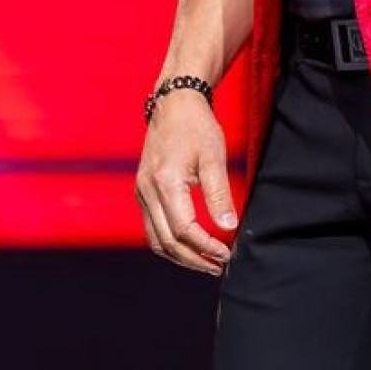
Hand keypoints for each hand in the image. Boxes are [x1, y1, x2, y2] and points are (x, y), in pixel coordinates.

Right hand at [136, 85, 235, 273]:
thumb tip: (229, 226)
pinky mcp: (142, 191)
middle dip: (193, 259)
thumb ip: (219, 193)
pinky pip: (152, 227)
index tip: (226, 253)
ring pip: (155, 239)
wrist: (173, 104)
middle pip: (166, 241)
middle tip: (218, 266)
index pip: (183, 229)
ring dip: (180, 256)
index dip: (205, 246)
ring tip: (205, 262)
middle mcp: (147, 191)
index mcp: (164, 182)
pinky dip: (170, 243)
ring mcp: (141, 192)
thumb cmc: (196, 127)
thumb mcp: (214, 157)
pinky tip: (190, 245)